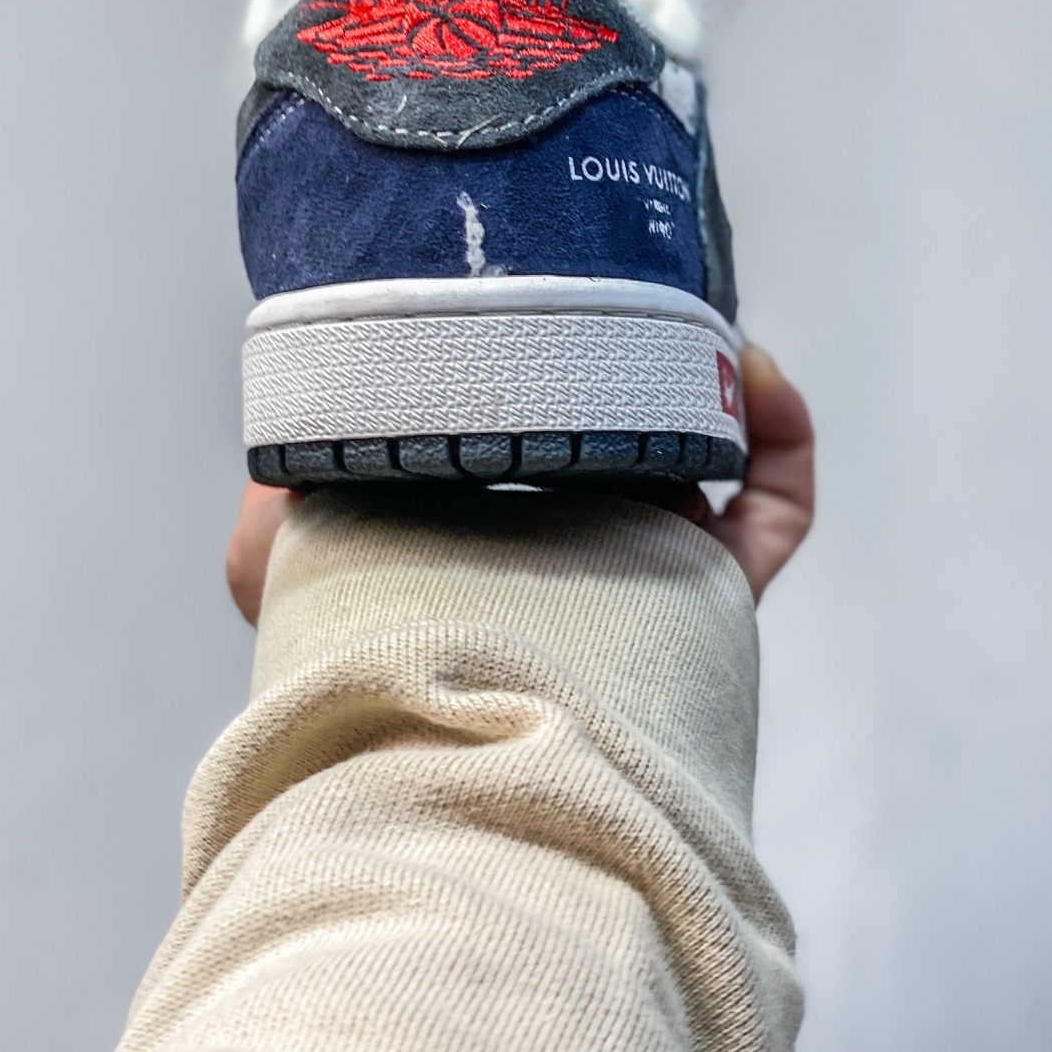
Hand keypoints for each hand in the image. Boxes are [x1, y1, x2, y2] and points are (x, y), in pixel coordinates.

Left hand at [224, 344, 813, 624]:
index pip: (521, 451)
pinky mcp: (718, 597)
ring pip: (709, 463)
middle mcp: (572, 560)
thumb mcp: (286, 572)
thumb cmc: (370, 672)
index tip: (545, 308)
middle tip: (635, 298)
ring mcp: (650, 577)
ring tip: (696, 318)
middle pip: (627, 446)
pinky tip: (753, 367)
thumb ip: (271, 523)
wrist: (453, 752)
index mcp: (484, 545)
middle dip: (641, 365)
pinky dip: (780, 433)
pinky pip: (774, 507)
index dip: (543, 377)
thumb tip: (277, 480)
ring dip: (715, 378)